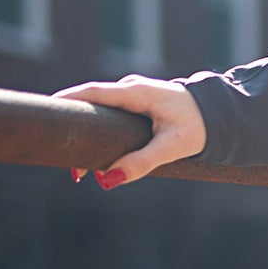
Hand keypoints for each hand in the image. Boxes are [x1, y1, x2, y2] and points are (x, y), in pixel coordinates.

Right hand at [55, 75, 207, 188]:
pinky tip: (98, 156)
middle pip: (90, 103)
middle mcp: (131, 89)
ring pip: (101, 111)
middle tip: (66, 160)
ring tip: (80, 168)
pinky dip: (101, 132)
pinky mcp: (138, 104)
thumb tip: (108, 179)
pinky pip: (111, 115)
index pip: (92, 93)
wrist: (221, 116)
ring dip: (88, 134)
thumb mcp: (172, 147)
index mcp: (136, 92)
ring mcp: (133, 95)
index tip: (46, 116)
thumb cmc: (200, 127)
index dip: (66, 102)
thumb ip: (142, 162)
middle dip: (74, 128)